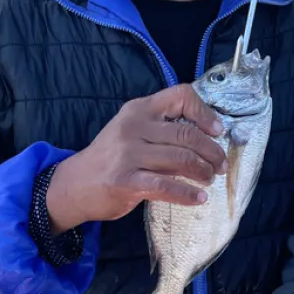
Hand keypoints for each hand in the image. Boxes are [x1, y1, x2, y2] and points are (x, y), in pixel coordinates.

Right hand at [45, 84, 228, 234]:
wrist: (73, 184)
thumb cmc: (111, 158)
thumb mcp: (133, 132)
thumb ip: (163, 130)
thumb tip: (208, 138)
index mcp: (139, 109)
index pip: (181, 96)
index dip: (205, 112)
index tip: (217, 131)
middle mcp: (133, 127)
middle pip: (187, 134)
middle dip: (211, 152)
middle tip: (220, 165)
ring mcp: (128, 154)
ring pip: (181, 159)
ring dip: (203, 172)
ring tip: (209, 179)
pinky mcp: (125, 181)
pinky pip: (166, 186)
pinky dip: (188, 194)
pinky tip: (199, 198)